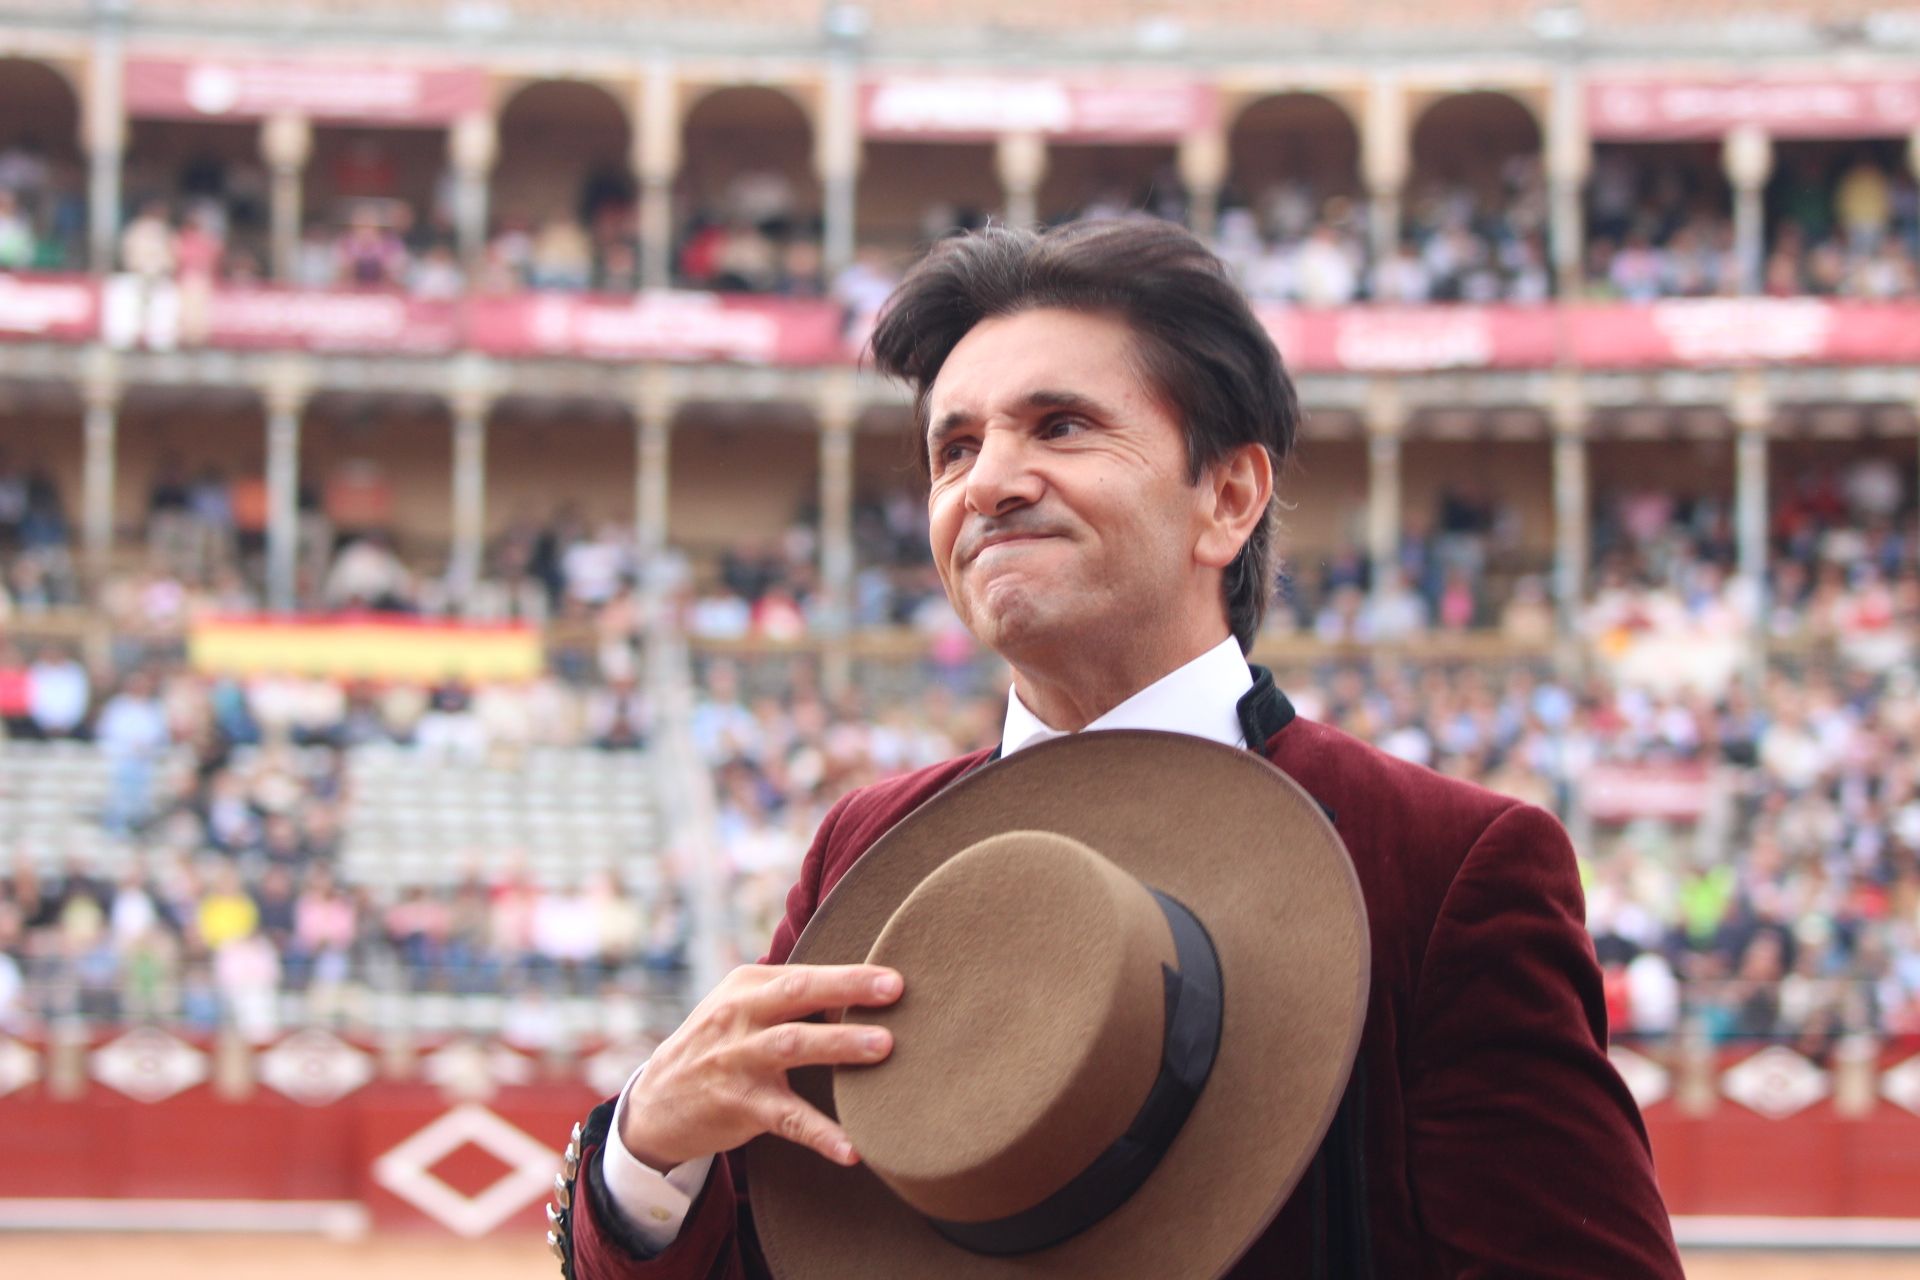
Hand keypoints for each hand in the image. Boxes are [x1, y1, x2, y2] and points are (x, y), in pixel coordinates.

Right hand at [620, 963, 901, 1170]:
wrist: (656, 1102)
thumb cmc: (720, 1045)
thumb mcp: (741, 1008)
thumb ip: (790, 995)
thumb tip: (864, 985)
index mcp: (746, 986)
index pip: (804, 974)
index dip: (849, 973)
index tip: (895, 976)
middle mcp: (740, 1016)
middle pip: (797, 994)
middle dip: (846, 988)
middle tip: (895, 989)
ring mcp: (737, 1060)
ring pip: (792, 1046)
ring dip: (839, 1044)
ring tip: (884, 1048)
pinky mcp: (739, 1105)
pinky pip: (786, 1120)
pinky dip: (821, 1133)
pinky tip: (853, 1149)